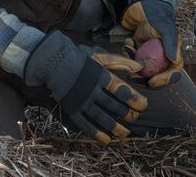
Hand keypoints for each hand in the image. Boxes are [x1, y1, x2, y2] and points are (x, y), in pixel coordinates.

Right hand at [24, 31, 146, 144]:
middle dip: (126, 114)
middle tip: (135, 118)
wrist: (52, 62)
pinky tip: (106, 140)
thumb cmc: (79, 58)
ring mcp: (81, 101)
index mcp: (100, 76)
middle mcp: (92, 90)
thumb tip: (140, 67)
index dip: (134, 99)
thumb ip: (120, 62)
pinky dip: (96, 133)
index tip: (143, 105)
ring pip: (101, 117)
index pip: (121, 90)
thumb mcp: (100, 56)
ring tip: (125, 133)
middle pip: (113, 105)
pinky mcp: (72, 109)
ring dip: (114, 127)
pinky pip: (85, 124)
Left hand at [121, 0, 183, 86]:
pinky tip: (129, 45)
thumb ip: (171, 44)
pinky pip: (134, 63)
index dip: (164, 80)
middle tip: (134, 77)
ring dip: (134, 69)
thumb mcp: (166, 30)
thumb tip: (175, 61)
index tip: (151, 81)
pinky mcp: (141, 57)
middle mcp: (164, 61)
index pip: (173, 74)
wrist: (144, 13)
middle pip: (158, 78)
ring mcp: (152, 60)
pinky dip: (130, 56)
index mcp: (174, 56)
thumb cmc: (158, 20)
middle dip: (145, 80)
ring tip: (129, 57)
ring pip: (144, 73)